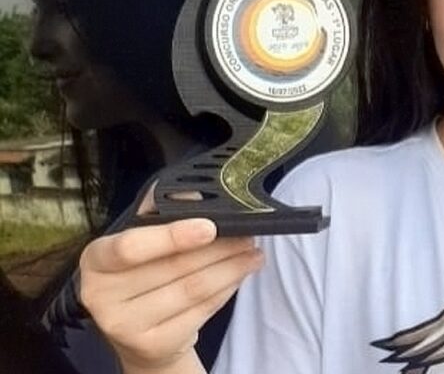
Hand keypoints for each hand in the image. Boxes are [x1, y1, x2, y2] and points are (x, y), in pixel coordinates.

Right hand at [79, 219, 263, 373]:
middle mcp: (101, 294)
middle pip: (174, 267)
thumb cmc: (144, 276)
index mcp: (96, 259)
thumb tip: (194, 194)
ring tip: (253, 254)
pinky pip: (201, 311)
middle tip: (247, 236)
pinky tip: (240, 276)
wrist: (141, 336)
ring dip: (231, 269)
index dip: (172, 236)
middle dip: (219, 249)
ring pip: (192, 289)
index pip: (131, 247)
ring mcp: (125, 325)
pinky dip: (226, 290)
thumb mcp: (145, 241)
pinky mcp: (153, 345)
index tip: (210, 227)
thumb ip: (162, 212)